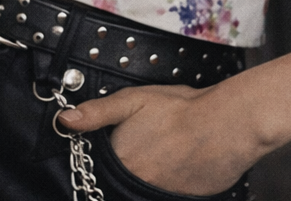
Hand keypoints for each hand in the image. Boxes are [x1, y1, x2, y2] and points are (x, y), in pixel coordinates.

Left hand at [58, 81, 259, 195]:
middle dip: (128, 169)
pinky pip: (159, 197)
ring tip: (162, 157)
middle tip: (149, 148)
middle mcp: (132, 186)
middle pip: (119, 182)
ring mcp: (154, 198)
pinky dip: (164, 187)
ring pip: (138, 191)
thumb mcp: (135, 100)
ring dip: (144, 178)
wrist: (226, 126)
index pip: (100, 171)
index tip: (123, 147)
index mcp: (119, 161)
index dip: (108, 159)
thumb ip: (98, 112)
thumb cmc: (181, 110)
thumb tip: (64, 120)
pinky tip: (176, 169)